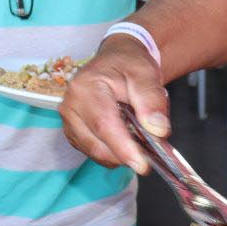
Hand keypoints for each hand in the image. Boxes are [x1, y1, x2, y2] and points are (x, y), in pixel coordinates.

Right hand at [55, 33, 168, 174]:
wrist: (116, 61)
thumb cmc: (129, 65)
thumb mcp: (147, 74)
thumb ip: (152, 100)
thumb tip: (158, 130)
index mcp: (86, 87)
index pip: (103, 125)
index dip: (123, 148)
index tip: (143, 165)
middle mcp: (70, 106)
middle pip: (97, 144)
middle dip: (126, 154)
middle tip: (151, 149)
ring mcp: (68, 121)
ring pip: (95, 152)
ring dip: (120, 153)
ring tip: (137, 135)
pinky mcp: (72, 132)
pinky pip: (93, 152)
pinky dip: (112, 152)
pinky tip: (124, 137)